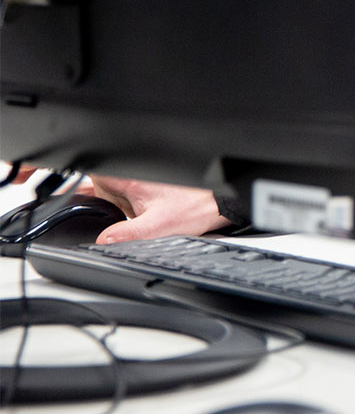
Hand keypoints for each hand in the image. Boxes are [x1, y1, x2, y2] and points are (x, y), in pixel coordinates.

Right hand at [87, 176, 228, 243]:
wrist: (214, 205)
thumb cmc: (194, 209)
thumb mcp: (158, 227)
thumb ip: (128, 234)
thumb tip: (103, 241)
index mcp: (131, 179)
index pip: (94, 173)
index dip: (83, 186)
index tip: (82, 198)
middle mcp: (133, 177)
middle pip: (97, 184)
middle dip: (96, 199)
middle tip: (115, 214)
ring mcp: (138, 182)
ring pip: (109, 190)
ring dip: (109, 202)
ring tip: (134, 212)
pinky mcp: (143, 189)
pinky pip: (120, 194)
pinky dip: (117, 203)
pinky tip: (130, 213)